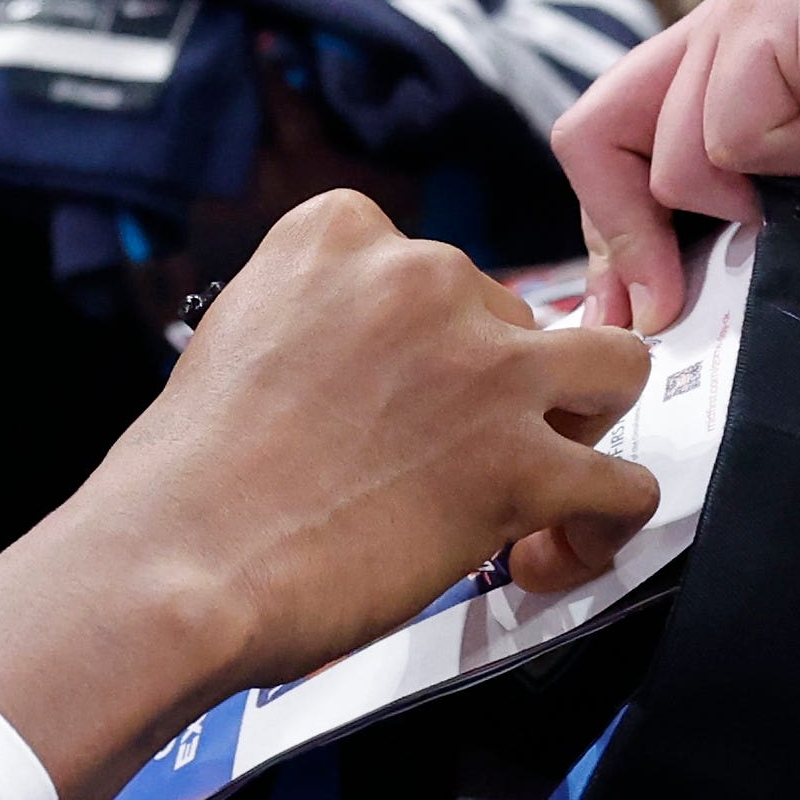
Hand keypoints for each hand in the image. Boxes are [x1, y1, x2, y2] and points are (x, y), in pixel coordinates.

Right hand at [0, 191, 656, 799]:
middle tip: (452, 460)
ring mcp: (482, 369)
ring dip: (583, 422)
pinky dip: (604, 523)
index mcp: (341, 236)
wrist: (174, 563)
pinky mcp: (519, 466)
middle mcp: (422, 279)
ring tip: (541, 479)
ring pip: (614, 368)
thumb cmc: (186, 481)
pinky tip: (558, 548)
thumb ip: (322, 325)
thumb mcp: (242, 338)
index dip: (438, 337)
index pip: (438, 264)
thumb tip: (371, 370)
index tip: (414, 390)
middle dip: (500, 387)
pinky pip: (624, 482)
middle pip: (522, 317)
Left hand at [549, 0, 799, 331]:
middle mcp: (713, 37)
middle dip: (634, 239)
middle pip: (594, 141)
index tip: (633, 317)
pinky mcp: (769, 19)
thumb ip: (718, 251)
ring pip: (668, 157)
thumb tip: (635, 318)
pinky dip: (789, 171)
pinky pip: (726, 137)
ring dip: (754, 207)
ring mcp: (738, 19)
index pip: (599, 148)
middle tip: (681, 303)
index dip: (607, 237)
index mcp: (710, 77)